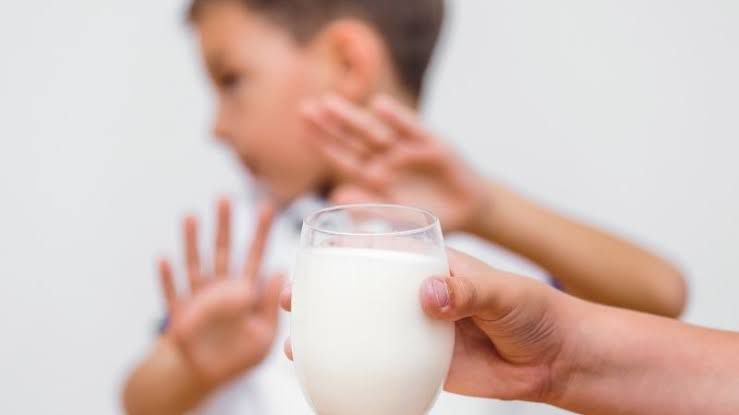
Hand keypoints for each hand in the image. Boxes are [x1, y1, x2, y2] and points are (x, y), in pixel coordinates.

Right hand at [158, 198, 283, 389]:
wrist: (203, 375)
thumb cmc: (237, 356)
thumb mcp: (264, 335)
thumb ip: (270, 305)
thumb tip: (280, 271)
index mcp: (244, 291)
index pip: (255, 256)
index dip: (261, 233)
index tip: (267, 207)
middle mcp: (220, 288)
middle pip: (222, 251)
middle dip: (224, 225)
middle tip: (225, 198)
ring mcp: (197, 299)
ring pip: (194, 264)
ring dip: (191, 241)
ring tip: (191, 216)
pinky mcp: (179, 316)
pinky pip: (171, 294)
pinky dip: (167, 279)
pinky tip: (164, 259)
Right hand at [279, 249, 571, 402]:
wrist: (555, 358)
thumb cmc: (534, 311)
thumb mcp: (503, 292)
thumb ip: (466, 291)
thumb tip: (427, 296)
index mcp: (432, 265)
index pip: (379, 251)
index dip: (341, 252)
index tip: (311, 260)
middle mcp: (416, 295)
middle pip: (359, 290)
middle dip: (320, 293)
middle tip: (289, 302)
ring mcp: (417, 329)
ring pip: (363, 327)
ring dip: (328, 332)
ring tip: (297, 344)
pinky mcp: (423, 361)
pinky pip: (383, 361)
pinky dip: (355, 366)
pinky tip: (331, 375)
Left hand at [302, 94, 488, 232]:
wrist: (470, 212)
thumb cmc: (431, 218)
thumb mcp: (399, 218)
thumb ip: (369, 207)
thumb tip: (334, 196)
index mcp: (375, 177)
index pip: (344, 157)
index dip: (323, 142)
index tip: (302, 126)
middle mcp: (388, 158)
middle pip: (354, 139)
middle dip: (331, 124)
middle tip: (305, 109)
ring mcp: (410, 149)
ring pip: (377, 131)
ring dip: (354, 118)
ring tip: (330, 104)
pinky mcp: (434, 144)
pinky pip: (412, 130)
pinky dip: (397, 118)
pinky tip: (378, 105)